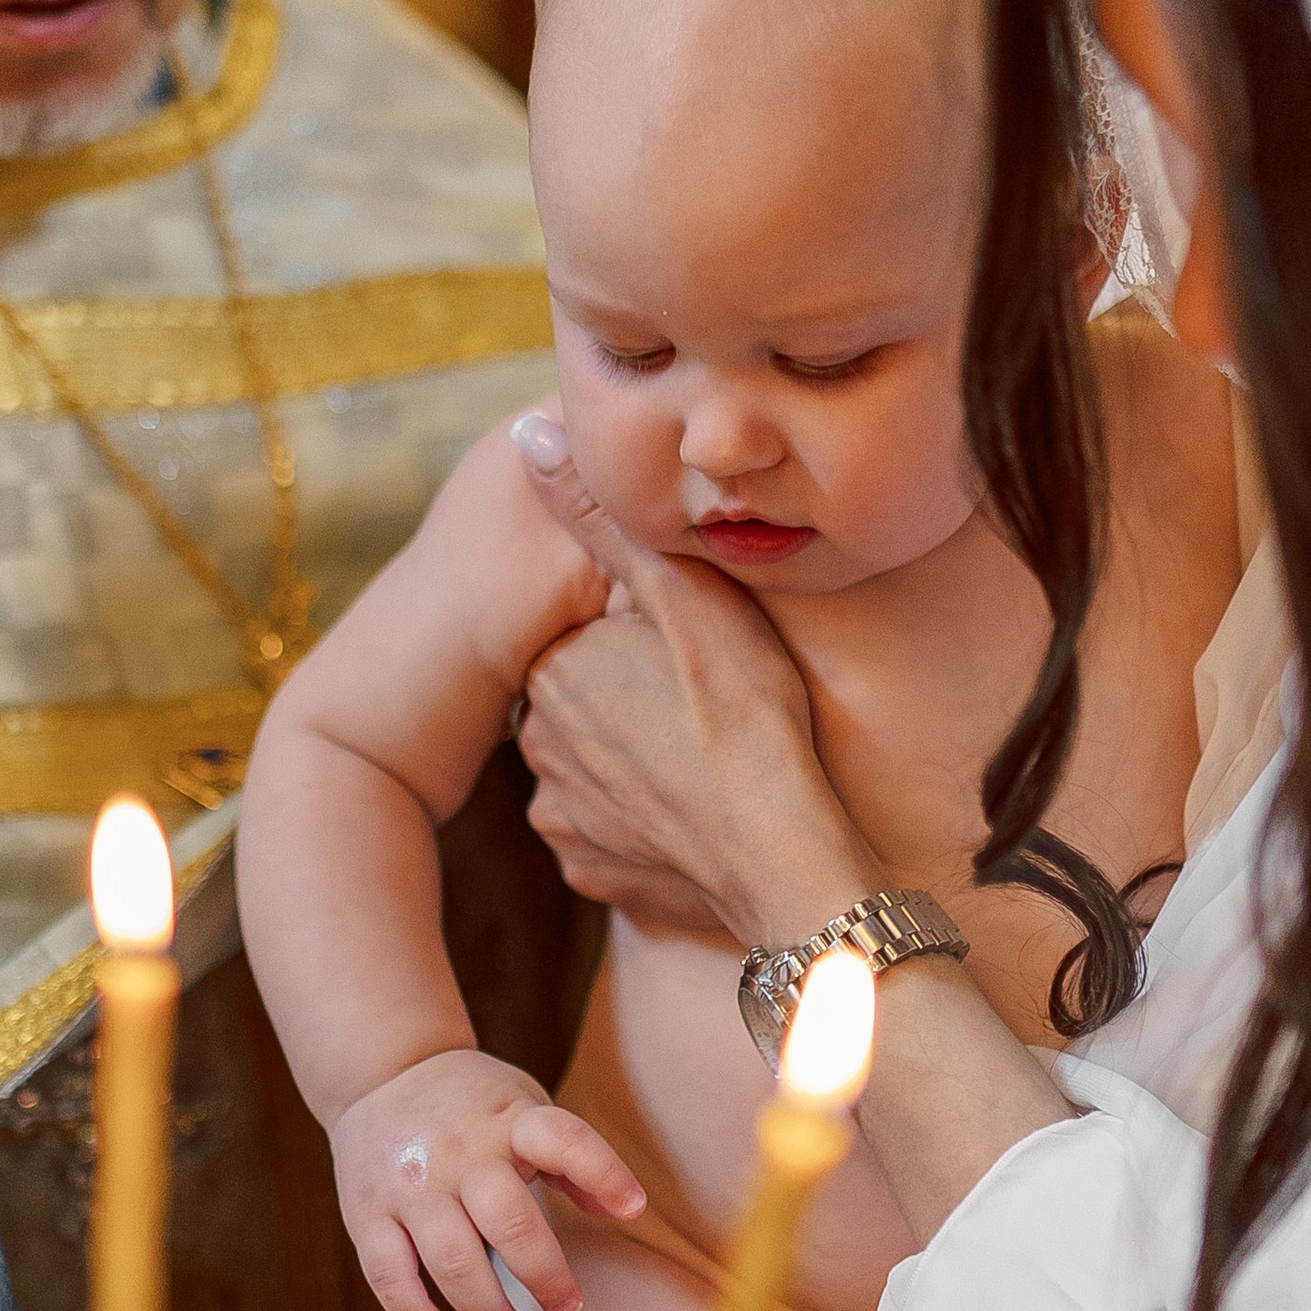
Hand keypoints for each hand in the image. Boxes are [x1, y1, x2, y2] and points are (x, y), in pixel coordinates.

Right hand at [331, 1047, 644, 1310]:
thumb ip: (572, 1157)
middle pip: (509, 1222)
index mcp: (509, 1120)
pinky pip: (388, 1272)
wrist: (381, 1071)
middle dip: (545, 1276)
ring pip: (451, 1259)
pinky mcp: (368, 1211)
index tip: (633, 1209)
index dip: (603, 1173)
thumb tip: (625, 1210)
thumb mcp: (526, 1106)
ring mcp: (411, 1184)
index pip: (563, 1140)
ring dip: (486, 1308)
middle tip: (566, 1306)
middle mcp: (460, 1152)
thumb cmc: (473, 1103)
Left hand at [509, 414, 874, 945]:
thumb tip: (529, 439)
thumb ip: (602, 521)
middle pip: (583, 702)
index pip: (583, 637)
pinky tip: (690, 814)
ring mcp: (559, 816)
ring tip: (704, 761)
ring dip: (633, 764)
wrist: (781, 857)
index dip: (638, 639)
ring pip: (592, 769)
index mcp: (552, 668)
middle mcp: (536, 744)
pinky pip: (607, 836)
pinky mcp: (587, 871)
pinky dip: (642, 826)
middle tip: (702, 707)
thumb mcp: (685, 597)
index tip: (689, 654)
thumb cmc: (747, 717)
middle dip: (628, 699)